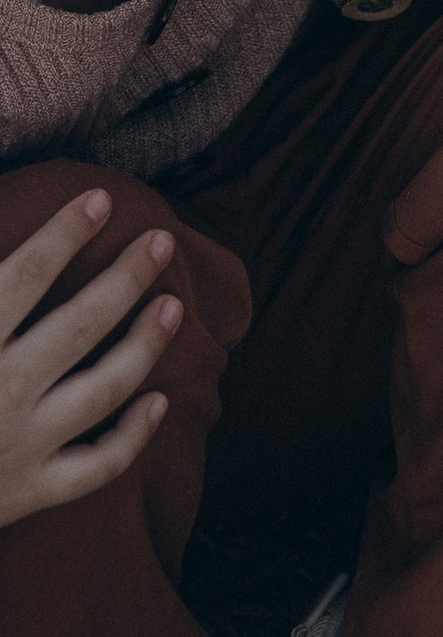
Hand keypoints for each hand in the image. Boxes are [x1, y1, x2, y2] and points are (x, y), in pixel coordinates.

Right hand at [0, 187, 179, 529]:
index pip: (25, 279)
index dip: (63, 234)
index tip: (99, 199)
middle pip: (80, 326)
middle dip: (126, 278)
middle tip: (162, 240)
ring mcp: (19, 448)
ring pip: (103, 390)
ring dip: (144, 345)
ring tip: (172, 305)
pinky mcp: (29, 493)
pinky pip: (96, 468)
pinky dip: (133, 437)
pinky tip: (160, 401)